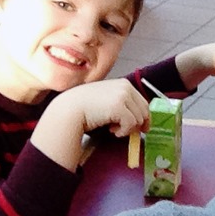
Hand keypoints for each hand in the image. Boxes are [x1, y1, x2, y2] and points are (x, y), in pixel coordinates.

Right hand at [33, 79, 149, 170]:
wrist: (69, 109)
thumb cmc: (85, 106)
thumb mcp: (107, 99)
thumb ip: (122, 103)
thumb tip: (139, 119)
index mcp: (124, 84)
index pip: (143, 102)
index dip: (144, 117)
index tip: (143, 127)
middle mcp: (125, 87)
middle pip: (144, 111)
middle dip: (136, 124)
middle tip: (124, 131)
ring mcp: (122, 96)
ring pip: (139, 119)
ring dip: (127, 128)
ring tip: (112, 128)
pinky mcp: (119, 107)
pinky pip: (131, 124)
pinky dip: (123, 132)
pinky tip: (111, 130)